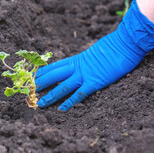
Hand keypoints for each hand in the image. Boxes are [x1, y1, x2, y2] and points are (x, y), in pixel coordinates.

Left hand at [35, 0, 153, 110]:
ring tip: (40, 104)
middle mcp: (77, 67)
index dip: (41, 72)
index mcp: (76, 59)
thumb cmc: (113, 46)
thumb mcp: (95, 51)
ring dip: (50, 95)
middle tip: (27, 91)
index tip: (30, 77)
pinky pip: (80, 94)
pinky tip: (62, 109)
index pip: (54, 66)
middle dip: (40, 84)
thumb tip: (82, 63)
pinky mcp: (95, 82)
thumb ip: (86, 59)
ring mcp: (85, 74)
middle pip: (53, 75)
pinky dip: (70, 102)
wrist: (125, 43)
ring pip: (62, 86)